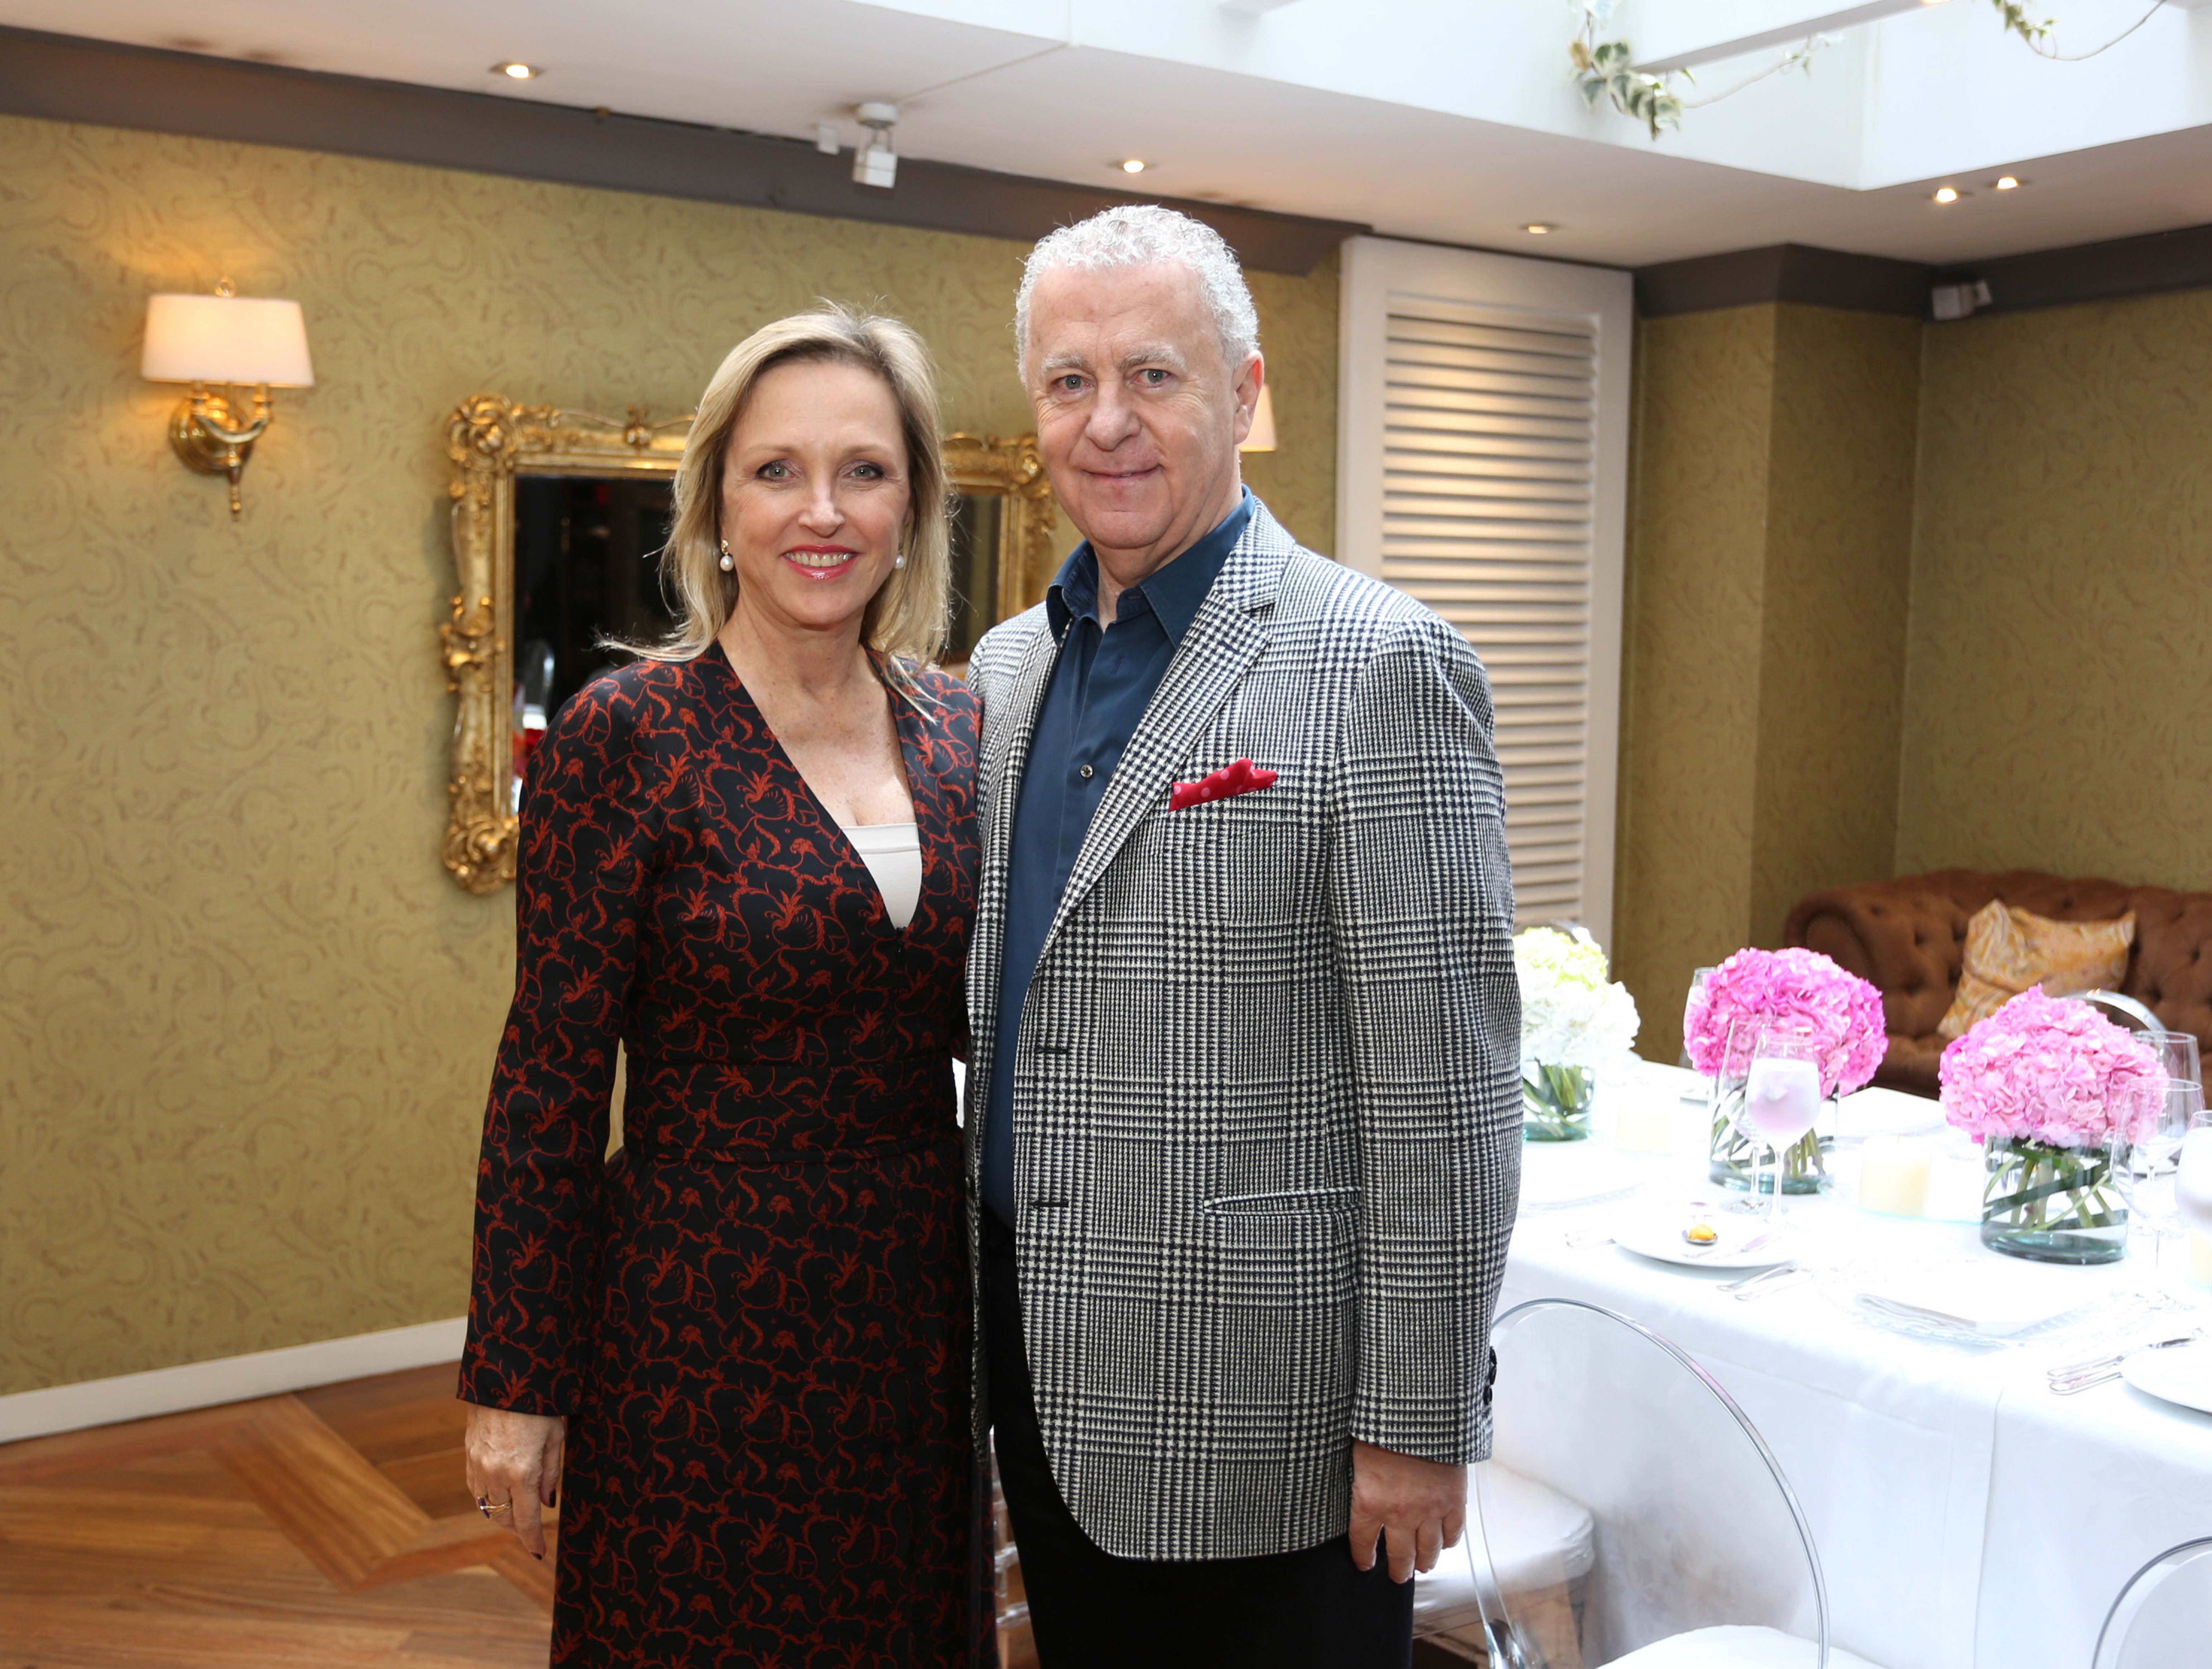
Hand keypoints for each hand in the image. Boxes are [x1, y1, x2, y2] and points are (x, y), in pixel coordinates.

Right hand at [463, 1402, 565, 1558]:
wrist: (505, 1378)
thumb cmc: (539, 1406)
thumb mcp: (556, 1438)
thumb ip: (551, 1474)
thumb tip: (546, 1503)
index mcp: (522, 1472)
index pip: (525, 1520)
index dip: (532, 1540)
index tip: (539, 1552)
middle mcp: (496, 1473)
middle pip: (504, 1517)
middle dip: (517, 1529)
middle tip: (530, 1531)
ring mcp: (478, 1465)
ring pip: (486, 1506)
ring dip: (501, 1514)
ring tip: (516, 1514)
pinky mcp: (468, 1455)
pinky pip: (475, 1488)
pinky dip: (486, 1498)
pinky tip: (498, 1495)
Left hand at [1348, 1439, 1465, 1582]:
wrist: (1422, 1408)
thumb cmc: (1383, 1425)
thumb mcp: (1357, 1454)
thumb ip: (1358, 1480)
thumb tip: (1354, 1492)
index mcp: (1370, 1501)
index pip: (1363, 1542)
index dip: (1363, 1557)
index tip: (1365, 1564)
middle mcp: (1400, 1513)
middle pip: (1400, 1556)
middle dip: (1398, 1571)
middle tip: (1397, 1576)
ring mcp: (1430, 1509)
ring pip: (1429, 1551)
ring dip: (1425, 1562)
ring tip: (1421, 1566)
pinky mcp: (1454, 1501)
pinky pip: (1453, 1533)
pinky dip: (1448, 1542)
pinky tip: (1443, 1543)